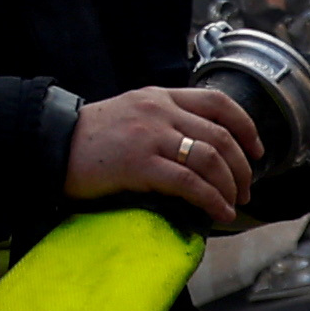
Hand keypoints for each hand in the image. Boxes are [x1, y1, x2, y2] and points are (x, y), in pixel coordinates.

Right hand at [65, 82, 267, 225]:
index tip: (257, 149)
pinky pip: (190, 184)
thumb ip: (163, 119)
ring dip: (230, 186)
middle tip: (245, 188)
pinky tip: (217, 213)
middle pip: (221, 136)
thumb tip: (200, 147)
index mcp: (160, 96)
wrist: (52, 142)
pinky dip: (211, 200)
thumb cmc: (91, 136)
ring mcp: (150, 136)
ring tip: (232, 204)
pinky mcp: (140, 164)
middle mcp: (160, 111)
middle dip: (243, 166)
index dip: (246, 126)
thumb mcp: (131, 111)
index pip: (217, 102)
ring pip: (211, 159)